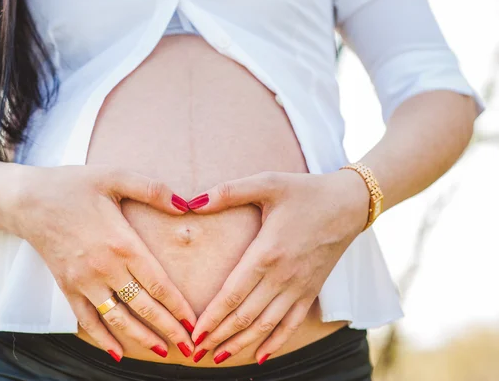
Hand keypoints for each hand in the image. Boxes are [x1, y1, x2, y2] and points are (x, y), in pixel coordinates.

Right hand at [10, 165, 196, 360]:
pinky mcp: (67, 287)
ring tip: (162, 351)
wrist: (28, 200)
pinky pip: (87, 320)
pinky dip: (103, 339)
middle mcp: (105, 268)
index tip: (194, 322)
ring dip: (142, 338)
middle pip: (143, 307)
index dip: (178, 306)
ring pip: (118, 319)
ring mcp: (84, 282)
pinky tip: (118, 353)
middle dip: (169, 329)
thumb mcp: (115, 176)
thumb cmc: (74, 185)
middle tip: (189, 346)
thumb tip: (185, 204)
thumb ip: (152, 189)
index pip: (158, 284)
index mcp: (122, 243)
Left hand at [187, 170, 368, 363]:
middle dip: (218, 336)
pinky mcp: (311, 291)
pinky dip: (275, 342)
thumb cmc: (304, 192)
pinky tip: (260, 356)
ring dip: (240, 344)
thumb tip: (192, 202)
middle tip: (195, 352)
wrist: (349, 204)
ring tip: (218, 358)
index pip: (232, 293)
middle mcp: (282, 276)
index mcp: (267, 252)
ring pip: (265, 325)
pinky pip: (291, 324)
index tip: (193, 334)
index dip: (211, 317)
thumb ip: (229, 191)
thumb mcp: (267, 182)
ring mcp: (298, 287)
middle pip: (244, 316)